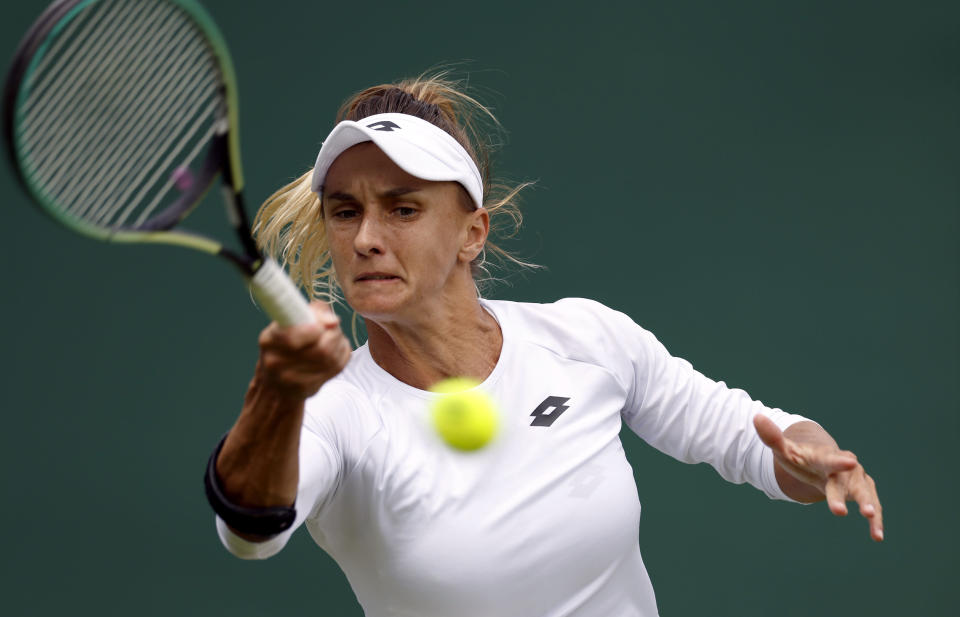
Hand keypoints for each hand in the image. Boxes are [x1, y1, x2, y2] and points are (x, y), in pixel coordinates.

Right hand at [255, 301, 351, 398]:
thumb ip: (312, 312)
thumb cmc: (284, 343)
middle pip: (321, 350)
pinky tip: (336, 350)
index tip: (320, 325)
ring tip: (335, 337)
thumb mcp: (289, 321)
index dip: (315, 329)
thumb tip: (333, 321)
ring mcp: (291, 380)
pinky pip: (337, 368)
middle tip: (334, 328)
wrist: (275, 381)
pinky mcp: (308, 389)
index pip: (293, 338)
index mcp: (268, 341)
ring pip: (332, 359)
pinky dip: (342, 355)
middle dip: (334, 335)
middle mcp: (276, 363)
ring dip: (339, 343)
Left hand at [753, 414, 883, 541]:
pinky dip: (876, 521)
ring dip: (868, 505)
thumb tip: (756, 417)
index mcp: (824, 456)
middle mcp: (844, 467)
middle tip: (841, 511)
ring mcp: (856, 479)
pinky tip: (878, 537)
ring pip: (864, 493)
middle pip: (843, 481)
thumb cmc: (802, 457)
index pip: (830, 458)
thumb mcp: (785, 449)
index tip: (850, 461)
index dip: (839, 460)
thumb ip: (772, 437)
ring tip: (870, 520)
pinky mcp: (864, 492)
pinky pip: (872, 507)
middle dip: (843, 495)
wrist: (822, 461)